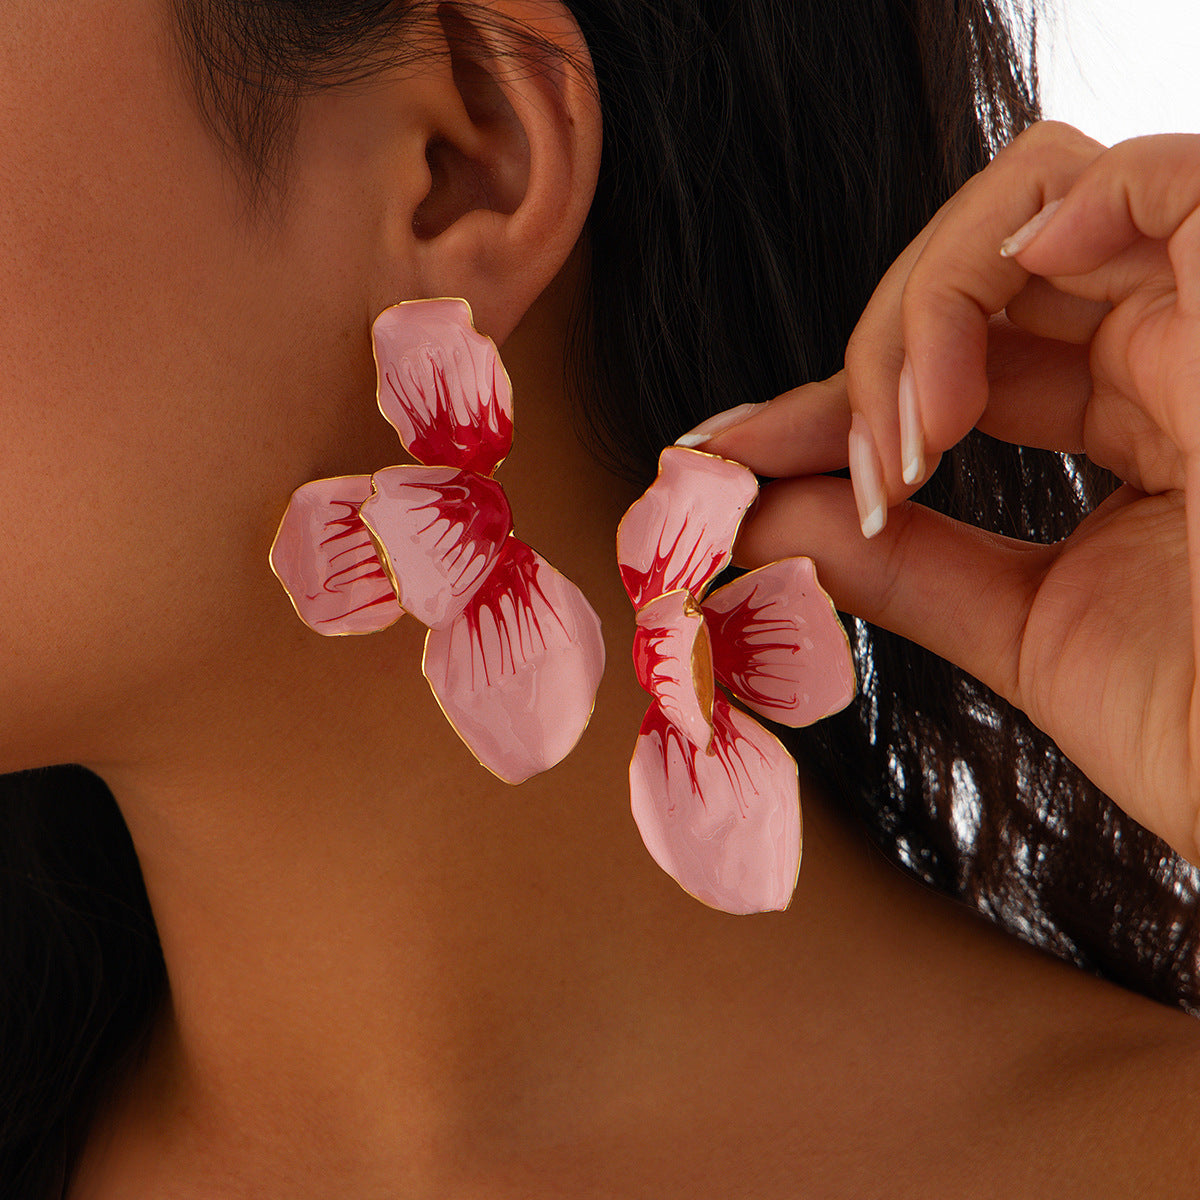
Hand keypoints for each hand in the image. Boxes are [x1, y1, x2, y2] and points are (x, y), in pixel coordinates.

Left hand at [697, 121, 1199, 866]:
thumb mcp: (1022, 628)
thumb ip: (897, 562)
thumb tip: (755, 512)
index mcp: (1141, 418)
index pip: (963, 358)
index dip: (840, 398)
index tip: (724, 456)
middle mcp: (1184, 353)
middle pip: (988, 271)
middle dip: (876, 353)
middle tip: (831, 464)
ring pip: (1043, 204)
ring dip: (933, 304)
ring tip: (914, 435)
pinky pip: (1171, 181)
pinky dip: (1063, 210)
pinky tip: (1002, 290)